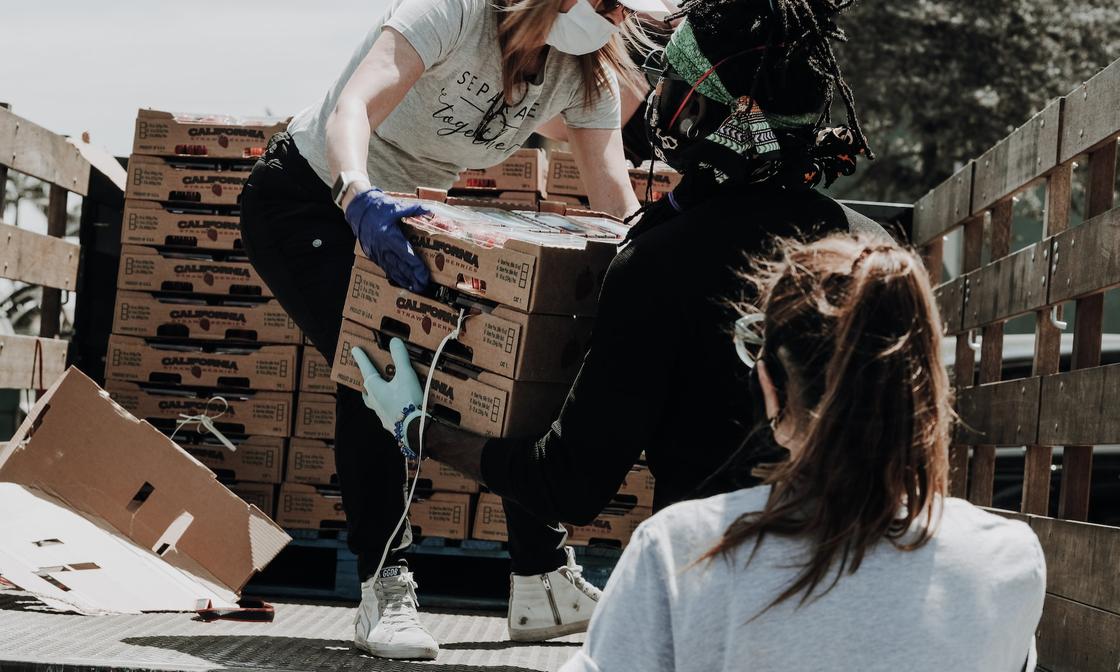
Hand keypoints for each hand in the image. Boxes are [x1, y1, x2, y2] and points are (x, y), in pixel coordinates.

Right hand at [345, 188, 431, 292]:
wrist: (357, 209)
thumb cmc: (378, 207)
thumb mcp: (397, 207)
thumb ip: (414, 210)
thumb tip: (430, 211)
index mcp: (389, 236)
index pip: (406, 255)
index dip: (416, 267)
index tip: (424, 276)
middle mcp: (383, 247)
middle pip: (400, 266)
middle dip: (413, 278)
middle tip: (424, 286)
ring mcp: (376, 252)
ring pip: (392, 270)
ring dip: (404, 280)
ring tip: (415, 288)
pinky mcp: (373, 254)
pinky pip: (385, 267)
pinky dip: (394, 276)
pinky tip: (402, 281)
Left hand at [351, 339, 426, 456]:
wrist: (413, 429)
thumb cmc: (408, 400)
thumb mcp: (406, 375)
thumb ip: (400, 357)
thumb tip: (394, 341)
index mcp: (375, 388)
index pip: (366, 369)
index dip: (361, 358)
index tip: (354, 350)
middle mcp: (374, 401)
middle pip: (367, 389)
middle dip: (367, 381)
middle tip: (369, 375)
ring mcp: (380, 414)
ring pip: (373, 402)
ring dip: (375, 396)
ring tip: (381, 392)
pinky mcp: (389, 424)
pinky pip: (384, 413)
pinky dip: (387, 408)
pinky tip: (394, 408)